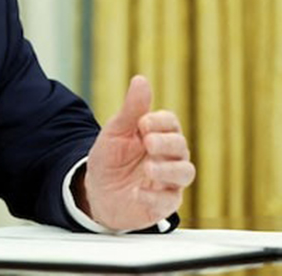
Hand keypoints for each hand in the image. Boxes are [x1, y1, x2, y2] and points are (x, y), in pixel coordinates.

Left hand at [81, 75, 195, 230]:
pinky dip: (155, 196)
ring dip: (168, 170)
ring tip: (149, 168)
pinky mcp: (163, 203)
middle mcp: (169, 157)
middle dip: (166, 143)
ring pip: (185, 173)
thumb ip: (131, 109)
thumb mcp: (115, 132)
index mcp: (158, 134)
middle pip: (181, 146)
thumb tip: (141, 79)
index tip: (142, 123)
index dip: (160, 122)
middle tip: (148, 142)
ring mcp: (168, 180)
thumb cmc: (109, 158)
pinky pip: (169, 201)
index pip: (171, 123)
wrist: (96, 192)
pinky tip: (138, 192)